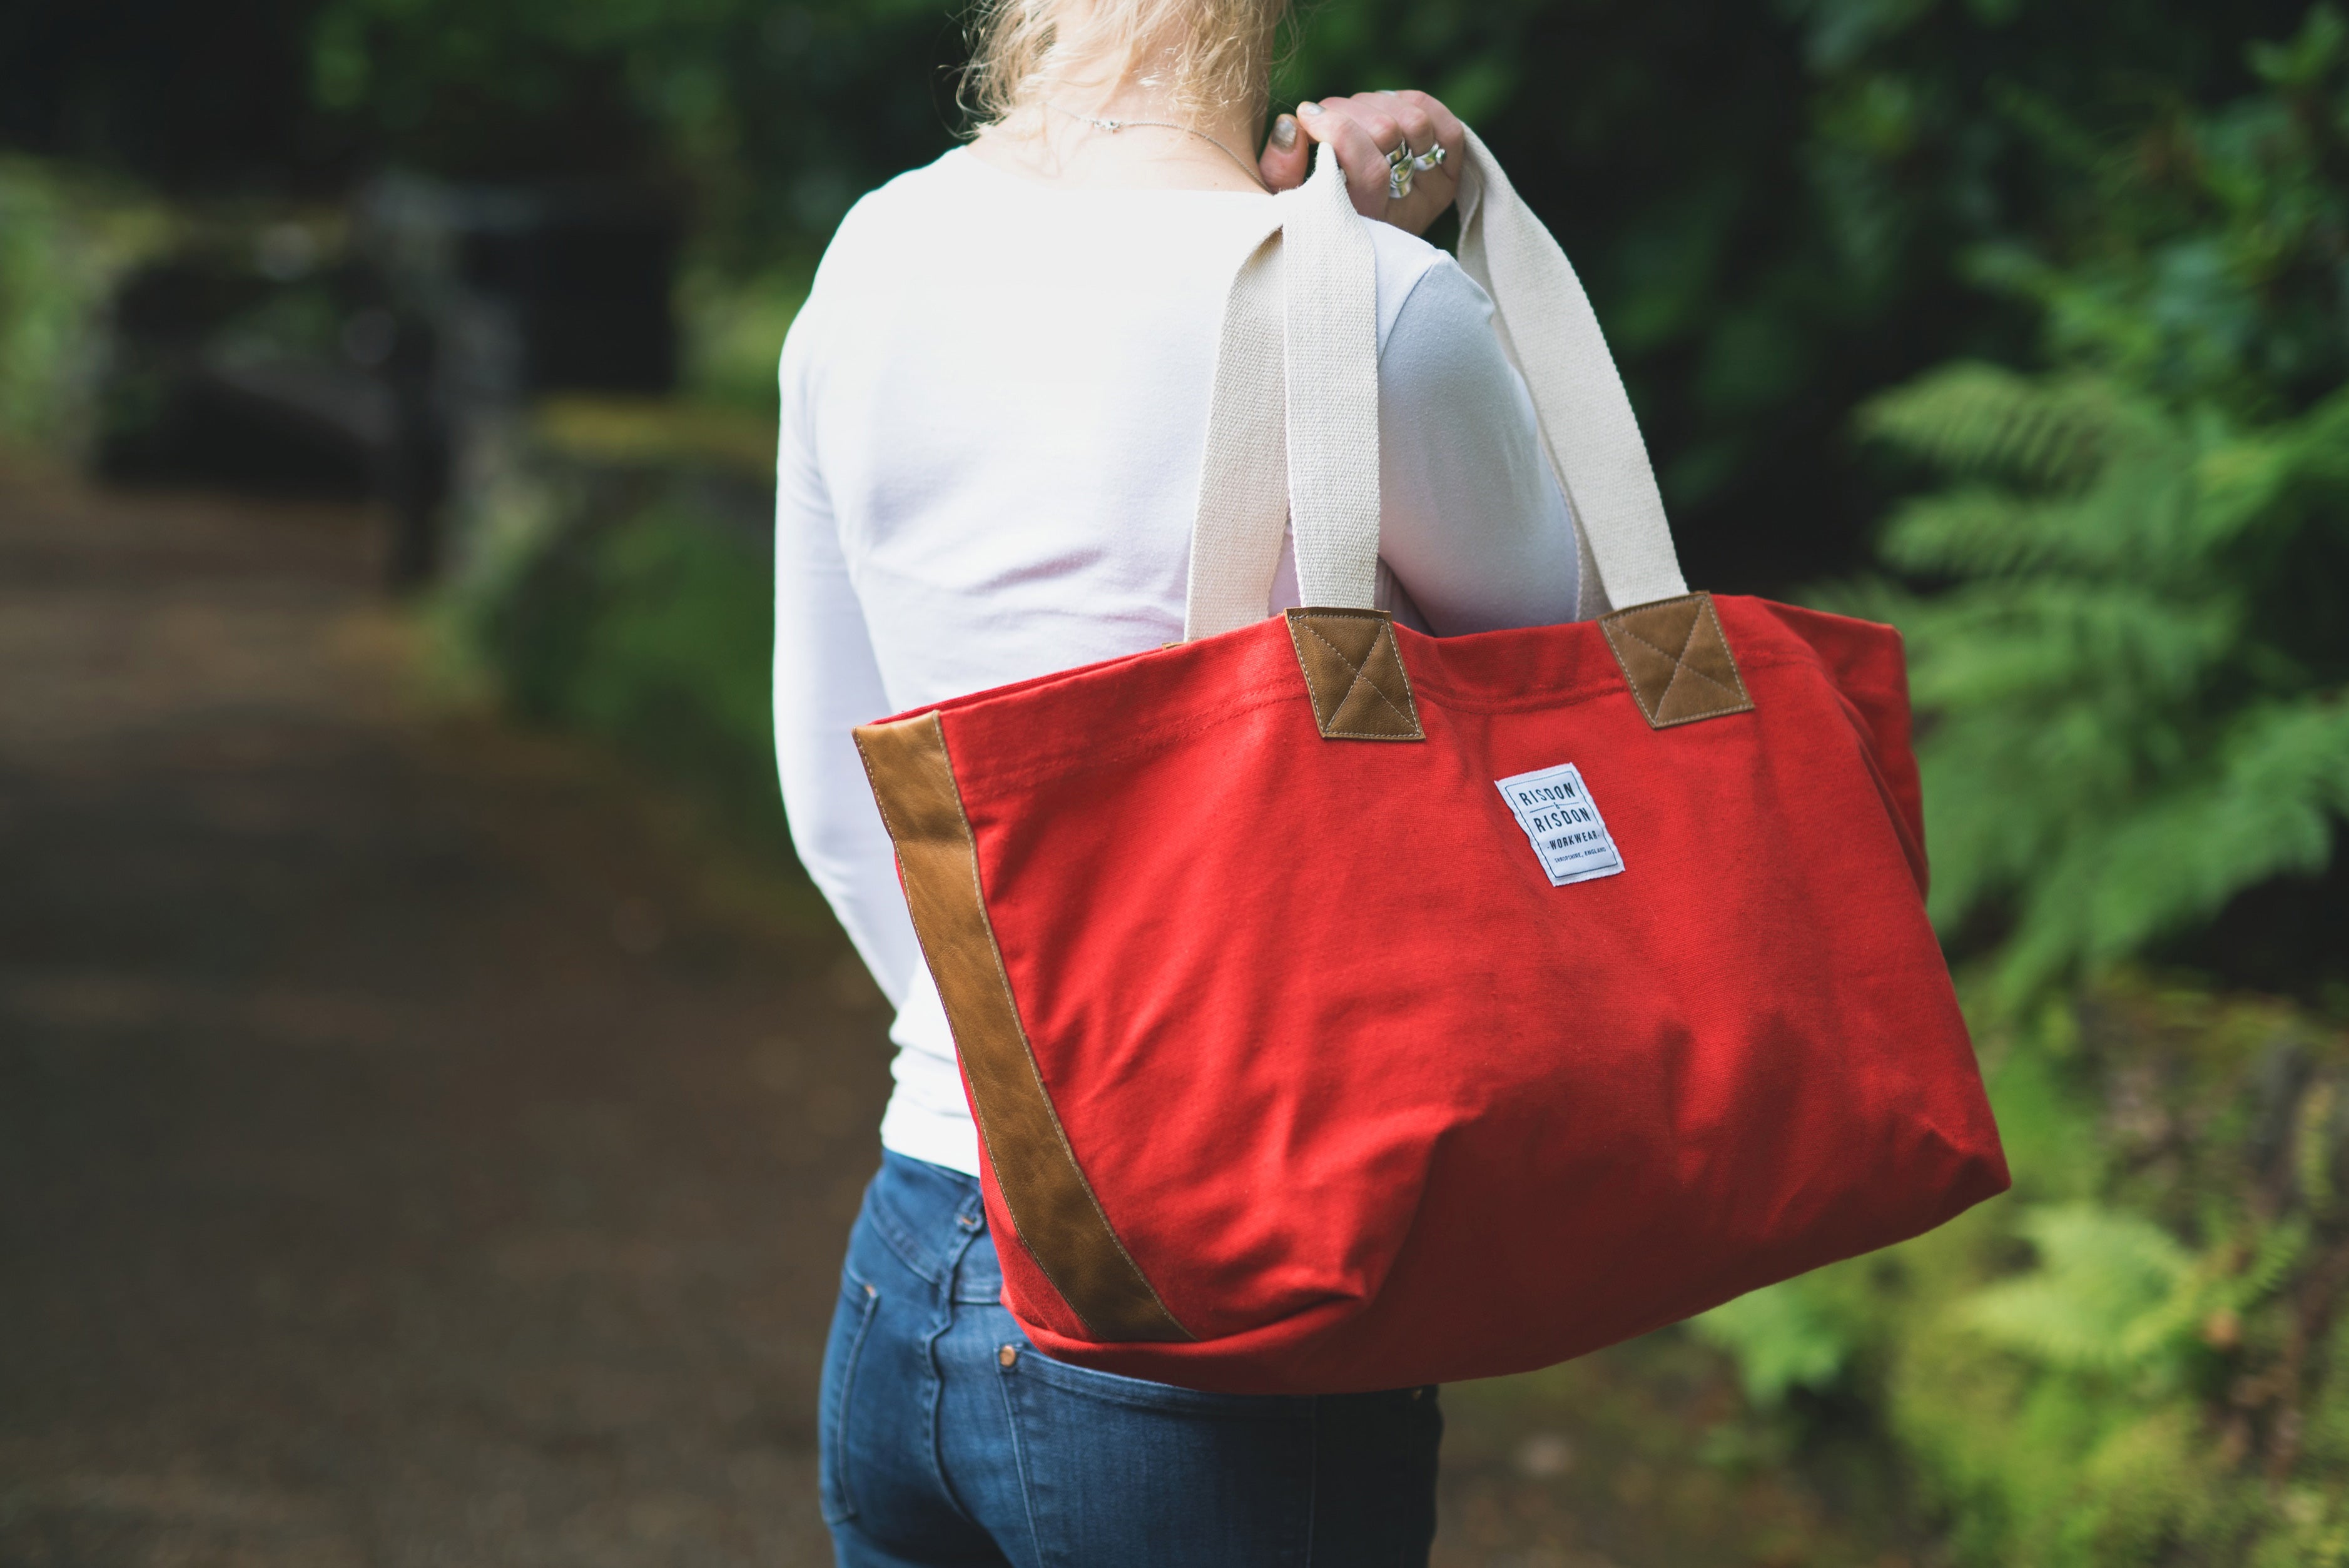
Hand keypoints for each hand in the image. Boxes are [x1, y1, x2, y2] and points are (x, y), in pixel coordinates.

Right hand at [1257, 90, 1464, 236]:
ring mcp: (1434, 190)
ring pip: (1415, 120)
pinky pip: (1445, 122)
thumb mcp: (1285, 204)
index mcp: (1369, 226)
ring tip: (1350, 117)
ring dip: (1375, 105)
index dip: (1337, 131)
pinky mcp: (1450, 171)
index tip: (1306, 118)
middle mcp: (1408, 210)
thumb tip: (1291, 126)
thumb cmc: (1313, 215)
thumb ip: (1280, 170)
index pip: (1370, 170)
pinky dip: (1411, 104)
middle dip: (1348, 114)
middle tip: (1323, 118)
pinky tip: (1384, 111)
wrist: (1360, 245)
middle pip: (1389, 133)